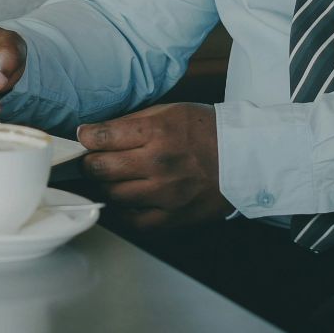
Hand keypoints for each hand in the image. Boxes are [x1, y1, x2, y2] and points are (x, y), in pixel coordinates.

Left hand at [76, 103, 231, 230]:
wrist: (246, 158)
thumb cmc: (208, 131)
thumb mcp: (170, 111)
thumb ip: (132, 122)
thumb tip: (97, 132)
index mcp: (156, 133)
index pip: (101, 137)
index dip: (87, 136)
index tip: (87, 137)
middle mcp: (158, 164)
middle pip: (99, 168)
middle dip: (91, 162)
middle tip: (95, 159)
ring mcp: (165, 194)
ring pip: (112, 195)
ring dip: (106, 185)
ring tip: (114, 177)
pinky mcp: (174, 217)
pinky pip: (134, 221)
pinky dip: (124, 211)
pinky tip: (128, 199)